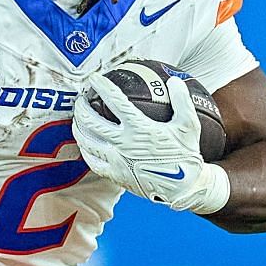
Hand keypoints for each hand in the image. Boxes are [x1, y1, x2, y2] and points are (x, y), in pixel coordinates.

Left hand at [73, 74, 227, 212]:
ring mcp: (117, 160)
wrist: (183, 187)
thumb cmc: (185, 154)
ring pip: (87, 141)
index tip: (94, 78)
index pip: (115, 101)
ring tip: (77, 118)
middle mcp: (124, 143)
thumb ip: (182, 101)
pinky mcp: (115, 175)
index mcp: (140, 128)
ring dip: (78, 127)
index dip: (102, 86)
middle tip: (80, 99)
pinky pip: (92, 162)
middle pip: (92, 121)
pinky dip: (84, 150)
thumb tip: (174, 81)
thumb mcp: (189, 125)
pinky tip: (83, 143)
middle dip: (81, 107)